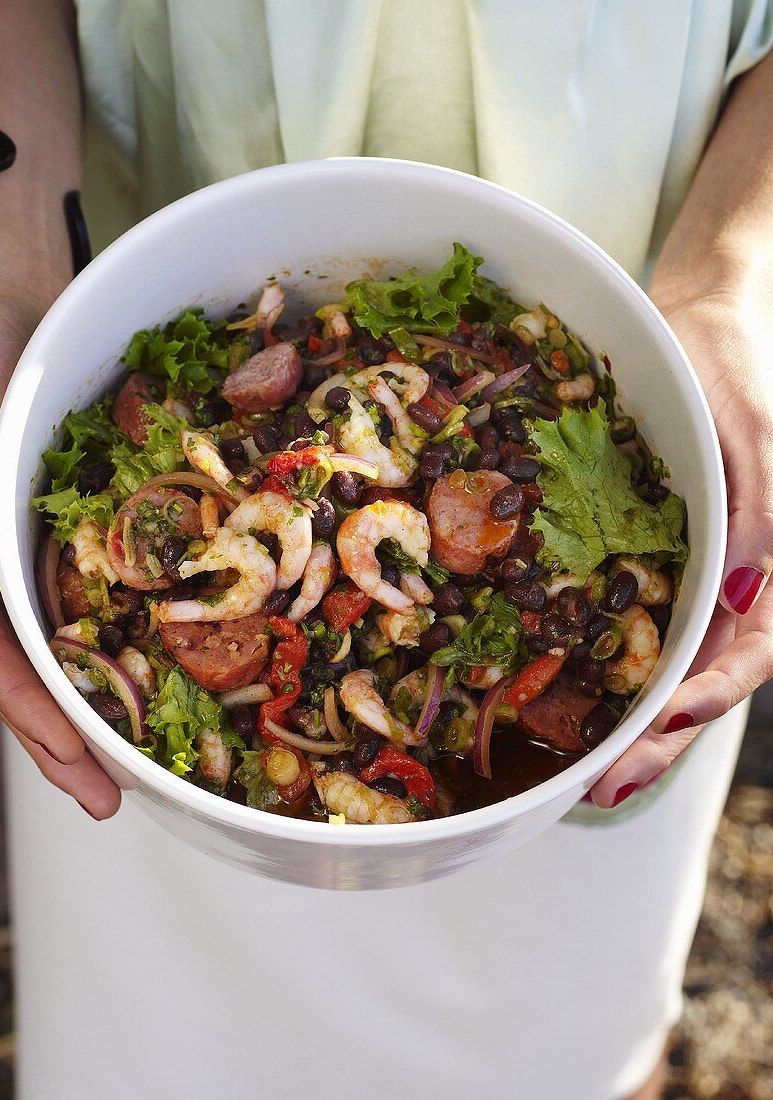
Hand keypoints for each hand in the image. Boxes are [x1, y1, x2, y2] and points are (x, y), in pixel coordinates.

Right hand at [0, 292, 120, 818]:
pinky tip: (150, 672)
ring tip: (137, 764)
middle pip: (23, 672)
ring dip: (90, 707)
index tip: (81, 768)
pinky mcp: (60, 535)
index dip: (33, 715)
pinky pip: (82, 600)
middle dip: (64, 740)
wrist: (7, 307)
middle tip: (114, 800)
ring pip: (53, 649)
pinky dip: (110, 645)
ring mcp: (22, 556)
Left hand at [591, 274, 772, 806]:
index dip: (713, 694)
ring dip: (633, 724)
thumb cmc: (730, 369)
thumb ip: (756, 511)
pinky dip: (610, 673)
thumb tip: (740, 595)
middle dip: (659, 738)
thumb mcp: (751, 432)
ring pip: (668, 669)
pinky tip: (572, 703)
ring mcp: (688, 577)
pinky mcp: (650, 563)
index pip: (750, 649)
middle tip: (603, 787)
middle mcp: (729, 581)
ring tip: (586, 773)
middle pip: (703, 679)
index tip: (669, 722)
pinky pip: (635, 629)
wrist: (692, 328)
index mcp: (768, 559)